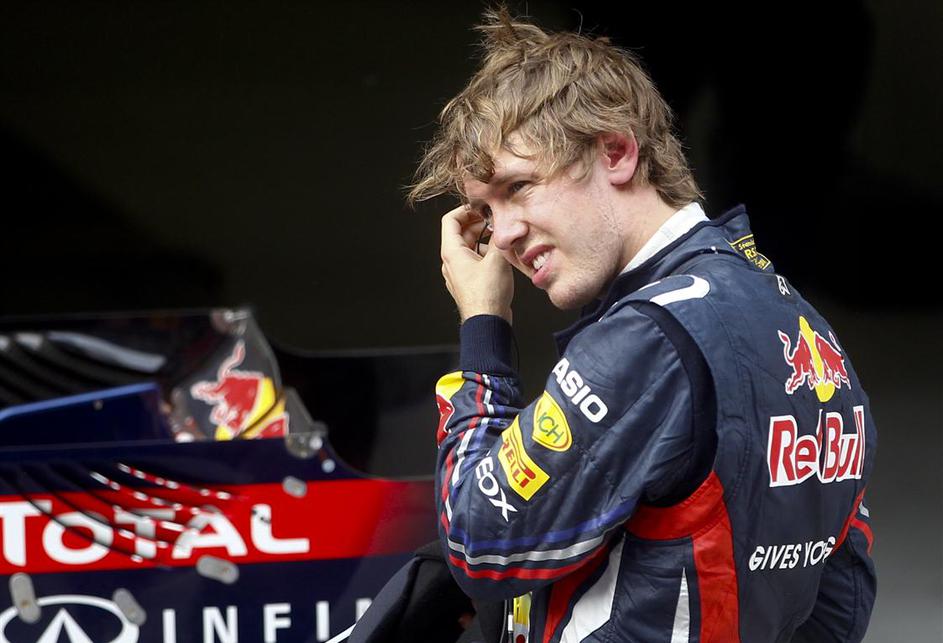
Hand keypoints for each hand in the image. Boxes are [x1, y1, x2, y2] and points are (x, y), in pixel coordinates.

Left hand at [440, 204, 513, 322]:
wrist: (487, 323)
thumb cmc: (488, 294)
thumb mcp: (497, 259)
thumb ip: (500, 238)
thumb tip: (505, 224)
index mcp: (452, 252)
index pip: (451, 220)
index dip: (466, 209)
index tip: (482, 207)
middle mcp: (451, 262)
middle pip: (461, 233)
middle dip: (480, 224)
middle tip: (497, 220)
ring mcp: (459, 273)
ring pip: (470, 247)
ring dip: (485, 239)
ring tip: (502, 238)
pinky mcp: (469, 282)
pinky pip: (475, 260)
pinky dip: (486, 253)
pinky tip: (501, 256)